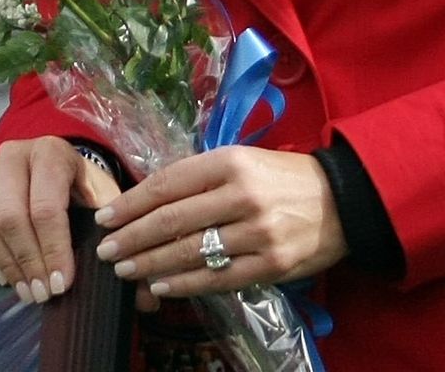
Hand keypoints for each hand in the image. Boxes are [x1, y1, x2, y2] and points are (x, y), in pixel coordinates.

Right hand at [0, 138, 121, 305]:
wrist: (55, 165)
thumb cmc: (81, 187)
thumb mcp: (103, 198)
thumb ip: (110, 226)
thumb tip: (117, 265)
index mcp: (51, 152)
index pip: (46, 208)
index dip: (52, 250)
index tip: (61, 284)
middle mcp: (15, 152)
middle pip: (11, 217)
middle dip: (28, 262)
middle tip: (42, 294)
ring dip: (6, 264)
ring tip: (26, 290)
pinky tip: (6, 274)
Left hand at [93, 147, 346, 298]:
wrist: (339, 201)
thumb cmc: (278, 177)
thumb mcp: (239, 160)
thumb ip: (198, 177)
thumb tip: (148, 198)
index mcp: (228, 162)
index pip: (167, 184)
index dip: (132, 203)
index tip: (105, 216)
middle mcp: (241, 195)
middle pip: (173, 220)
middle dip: (133, 237)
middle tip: (106, 250)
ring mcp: (257, 233)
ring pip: (192, 252)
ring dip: (152, 263)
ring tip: (126, 270)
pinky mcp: (271, 266)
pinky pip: (218, 278)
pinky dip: (185, 284)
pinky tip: (161, 286)